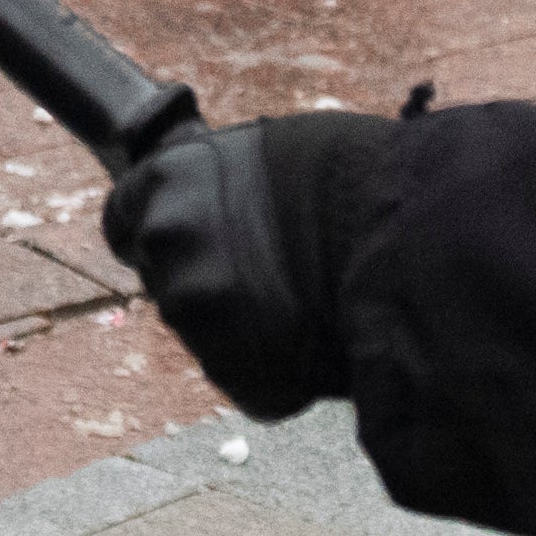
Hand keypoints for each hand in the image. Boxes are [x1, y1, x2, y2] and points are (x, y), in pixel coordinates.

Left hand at [101, 114, 388, 422]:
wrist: (410, 230)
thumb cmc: (353, 174)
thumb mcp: (269, 157)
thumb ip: (222, 191)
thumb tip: (224, 213)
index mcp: (166, 179)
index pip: (125, 220)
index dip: (162, 233)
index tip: (196, 241)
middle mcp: (166, 242)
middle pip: (170, 280)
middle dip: (210, 282)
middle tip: (274, 273)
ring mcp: (196, 314)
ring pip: (210, 334)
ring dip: (244, 329)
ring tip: (310, 302)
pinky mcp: (235, 373)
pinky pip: (250, 379)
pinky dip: (278, 370)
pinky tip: (323, 337)